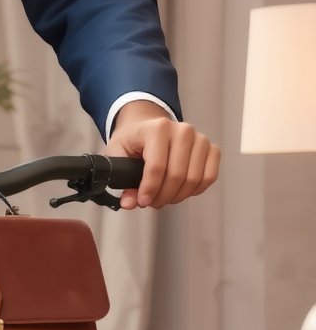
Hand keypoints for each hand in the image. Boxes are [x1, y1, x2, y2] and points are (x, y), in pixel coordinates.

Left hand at [106, 102, 220, 209]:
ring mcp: (200, 139)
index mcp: (158, 128)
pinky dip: (195, 190)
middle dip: (163, 196)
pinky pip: (209, 177)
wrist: (148, 127)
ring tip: (164, 197)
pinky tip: (181, 190)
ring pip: (193, 179)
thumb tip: (129, 202)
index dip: (150, 190)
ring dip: (178, 196)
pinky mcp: (211, 149)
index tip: (143, 200)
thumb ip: (121, 178)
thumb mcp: (118, 154)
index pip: (157, 166)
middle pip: (176, 175)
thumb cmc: (134, 140)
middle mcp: (182, 130)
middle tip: (152, 201)